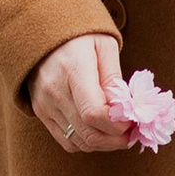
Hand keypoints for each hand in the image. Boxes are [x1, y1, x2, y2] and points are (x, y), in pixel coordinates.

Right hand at [31, 29, 132, 152]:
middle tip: (132, 133)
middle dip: (116, 139)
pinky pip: (67, 141)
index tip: (133, 120)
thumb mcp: (105, 46)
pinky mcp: (41, 113)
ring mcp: (45, 105)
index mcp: (73, 69)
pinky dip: (87, 143)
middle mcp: (55, 91)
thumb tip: (124, 110)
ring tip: (119, 134)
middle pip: (88, 132)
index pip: (94, 113)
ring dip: (104, 144)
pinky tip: (100, 133)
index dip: (117, 124)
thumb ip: (114, 79)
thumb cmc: (80, 36)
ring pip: (79, 142)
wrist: (43, 31)